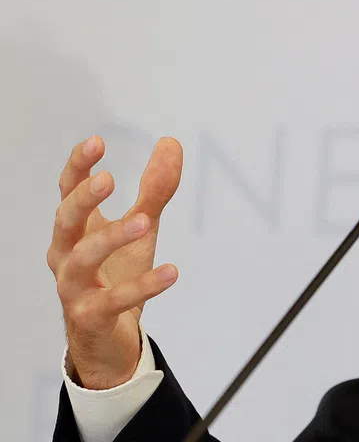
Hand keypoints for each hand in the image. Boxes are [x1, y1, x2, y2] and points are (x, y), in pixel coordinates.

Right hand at [45, 135, 183, 389]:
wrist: (110, 338)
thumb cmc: (117, 274)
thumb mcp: (141, 227)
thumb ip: (155, 189)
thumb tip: (170, 142)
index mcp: (76, 230)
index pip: (68, 192)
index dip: (78, 167)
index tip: (97, 142)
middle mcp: (66, 256)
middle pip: (66, 222)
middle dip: (83, 199)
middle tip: (108, 180)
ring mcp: (75, 288)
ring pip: (82, 260)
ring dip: (111, 238)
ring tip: (144, 222)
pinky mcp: (92, 316)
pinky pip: (115, 300)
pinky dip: (143, 285)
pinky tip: (171, 271)